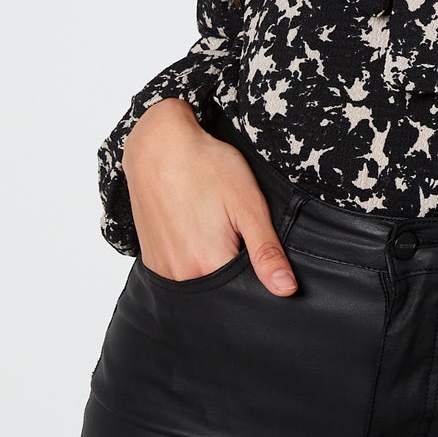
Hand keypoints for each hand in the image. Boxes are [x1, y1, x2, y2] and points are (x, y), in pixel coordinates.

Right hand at [121, 98, 297, 293]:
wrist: (159, 145)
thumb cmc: (206, 166)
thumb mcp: (247, 204)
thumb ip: (266, 251)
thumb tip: (286, 288)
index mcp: (207, 264)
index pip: (244, 291)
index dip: (258, 274)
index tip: (255, 247)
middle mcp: (180, 275)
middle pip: (221, 288)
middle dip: (235, 268)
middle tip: (232, 228)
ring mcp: (161, 268)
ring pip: (200, 281)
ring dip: (212, 263)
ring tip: (213, 226)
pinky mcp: (151, 259)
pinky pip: (179, 272)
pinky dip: (192, 260)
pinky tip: (196, 231)